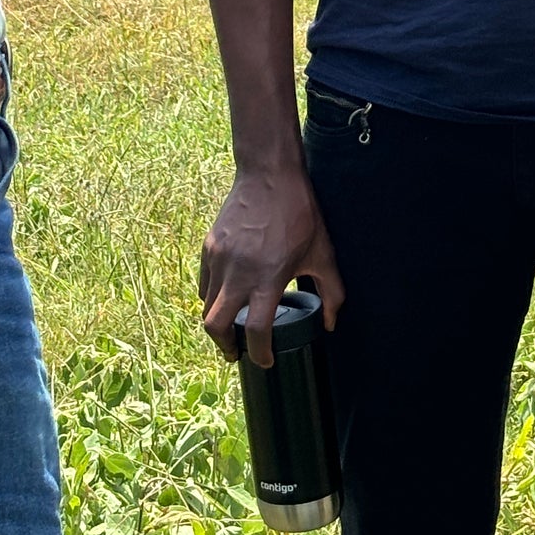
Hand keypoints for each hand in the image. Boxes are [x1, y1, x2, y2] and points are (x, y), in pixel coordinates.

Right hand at [200, 165, 343, 368]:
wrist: (269, 173)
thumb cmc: (299, 212)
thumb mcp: (323, 252)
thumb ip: (332, 292)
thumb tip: (330, 323)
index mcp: (267, 278)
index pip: (256, 331)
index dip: (260, 354)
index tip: (267, 360)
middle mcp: (238, 273)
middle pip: (215, 327)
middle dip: (225, 347)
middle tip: (238, 351)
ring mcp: (219, 259)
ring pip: (206, 305)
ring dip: (218, 321)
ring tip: (232, 324)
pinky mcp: (209, 245)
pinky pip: (203, 282)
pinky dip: (211, 295)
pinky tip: (227, 294)